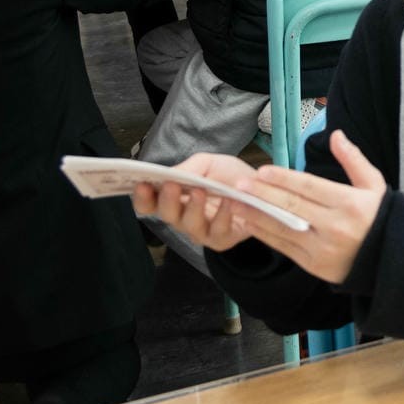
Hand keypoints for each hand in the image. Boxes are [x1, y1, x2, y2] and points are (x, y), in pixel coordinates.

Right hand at [130, 153, 260, 252]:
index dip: (142, 197)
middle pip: (166, 215)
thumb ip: (189, 168)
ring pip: (189, 224)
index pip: (149, 203)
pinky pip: (217, 231)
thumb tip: (170, 175)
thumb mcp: (209, 164)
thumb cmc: (230, 176)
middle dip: (167, 200)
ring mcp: (201, 231)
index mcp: (175, 199)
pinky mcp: (221, 240)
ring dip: (193, 207)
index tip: (141, 184)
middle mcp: (183, 218)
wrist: (262, 188)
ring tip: (200, 191)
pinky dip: (222, 215)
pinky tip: (227, 201)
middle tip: (171, 185)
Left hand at [225, 130, 387, 284]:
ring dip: (256, 214)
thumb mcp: (374, 185)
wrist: (388, 260)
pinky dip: (264, 233)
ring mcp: (321, 248)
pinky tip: (249, 222)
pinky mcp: (312, 264)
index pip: (309, 187)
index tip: (262, 171)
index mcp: (349, 203)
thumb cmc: (379, 217)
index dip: (284, 179)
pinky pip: (283, 246)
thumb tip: (336, 136)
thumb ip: (354, 160)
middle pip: (291, 206)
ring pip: (282, 227)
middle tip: (239, 184)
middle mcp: (333, 226)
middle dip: (262, 194)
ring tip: (235, 202)